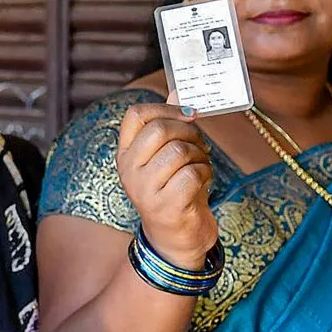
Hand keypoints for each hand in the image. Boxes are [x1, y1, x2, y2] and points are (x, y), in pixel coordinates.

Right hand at [116, 99, 217, 266]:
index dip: (166, 109)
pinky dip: (206, 174)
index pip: (135, 115)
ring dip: (200, 155)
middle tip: (199, 145)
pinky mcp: (166, 206)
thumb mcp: (165, 158)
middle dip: (189, 132)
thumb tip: (178, 91)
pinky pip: (192, 174)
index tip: (188, 116)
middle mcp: (129, 171)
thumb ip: (169, 125)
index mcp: (125, 155)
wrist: (175, 240)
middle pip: (159, 130)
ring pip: (179, 151)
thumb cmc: (173, 192)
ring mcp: (145, 190)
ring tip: (200, 166)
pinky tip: (202, 183)